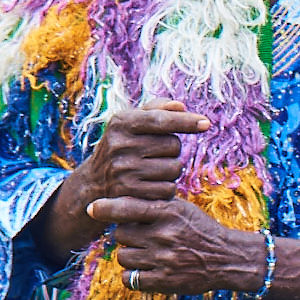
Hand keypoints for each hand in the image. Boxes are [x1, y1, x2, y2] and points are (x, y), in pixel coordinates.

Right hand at [37, 101, 210, 261]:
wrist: (92, 183)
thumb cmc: (121, 147)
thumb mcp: (129, 124)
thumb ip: (155, 110)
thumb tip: (180, 106)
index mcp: (120, 123)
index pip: (159, 120)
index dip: (185, 121)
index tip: (206, 123)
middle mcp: (119, 145)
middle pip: (173, 145)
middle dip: (171, 150)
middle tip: (153, 154)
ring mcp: (123, 170)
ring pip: (174, 169)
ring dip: (170, 171)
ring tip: (150, 170)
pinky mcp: (129, 193)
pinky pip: (168, 189)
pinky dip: (165, 189)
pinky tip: (149, 186)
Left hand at [90, 196, 264, 297]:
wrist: (229, 257)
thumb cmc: (199, 228)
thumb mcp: (179, 208)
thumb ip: (150, 203)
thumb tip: (113, 199)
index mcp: (167, 213)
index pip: (126, 208)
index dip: (105, 208)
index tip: (92, 209)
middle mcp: (164, 235)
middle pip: (120, 234)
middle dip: (127, 235)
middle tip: (142, 237)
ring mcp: (164, 260)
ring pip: (122, 256)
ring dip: (129, 255)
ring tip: (145, 252)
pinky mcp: (165, 281)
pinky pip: (129, 278)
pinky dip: (132, 275)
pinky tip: (143, 269)